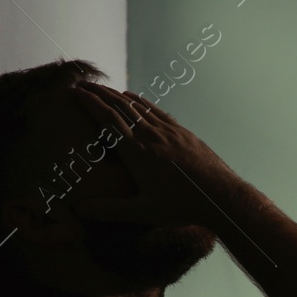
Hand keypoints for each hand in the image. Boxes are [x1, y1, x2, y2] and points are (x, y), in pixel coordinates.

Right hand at [70, 81, 244, 229]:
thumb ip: (110, 210)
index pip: (107, 120)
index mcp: (136, 152)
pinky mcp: (182, 132)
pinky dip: (140, 101)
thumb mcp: (143, 212)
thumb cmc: (182, 206)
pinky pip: (156, 111)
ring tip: (103, 89)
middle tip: (82, 83)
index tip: (75, 92)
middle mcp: (150, 135)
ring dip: (117, 94)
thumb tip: (79, 210)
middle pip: (119, 106)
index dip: (89, 103)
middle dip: (99, 93)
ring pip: (138, 106)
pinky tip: (134, 98)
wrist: (221, 195)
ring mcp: (168, 131)